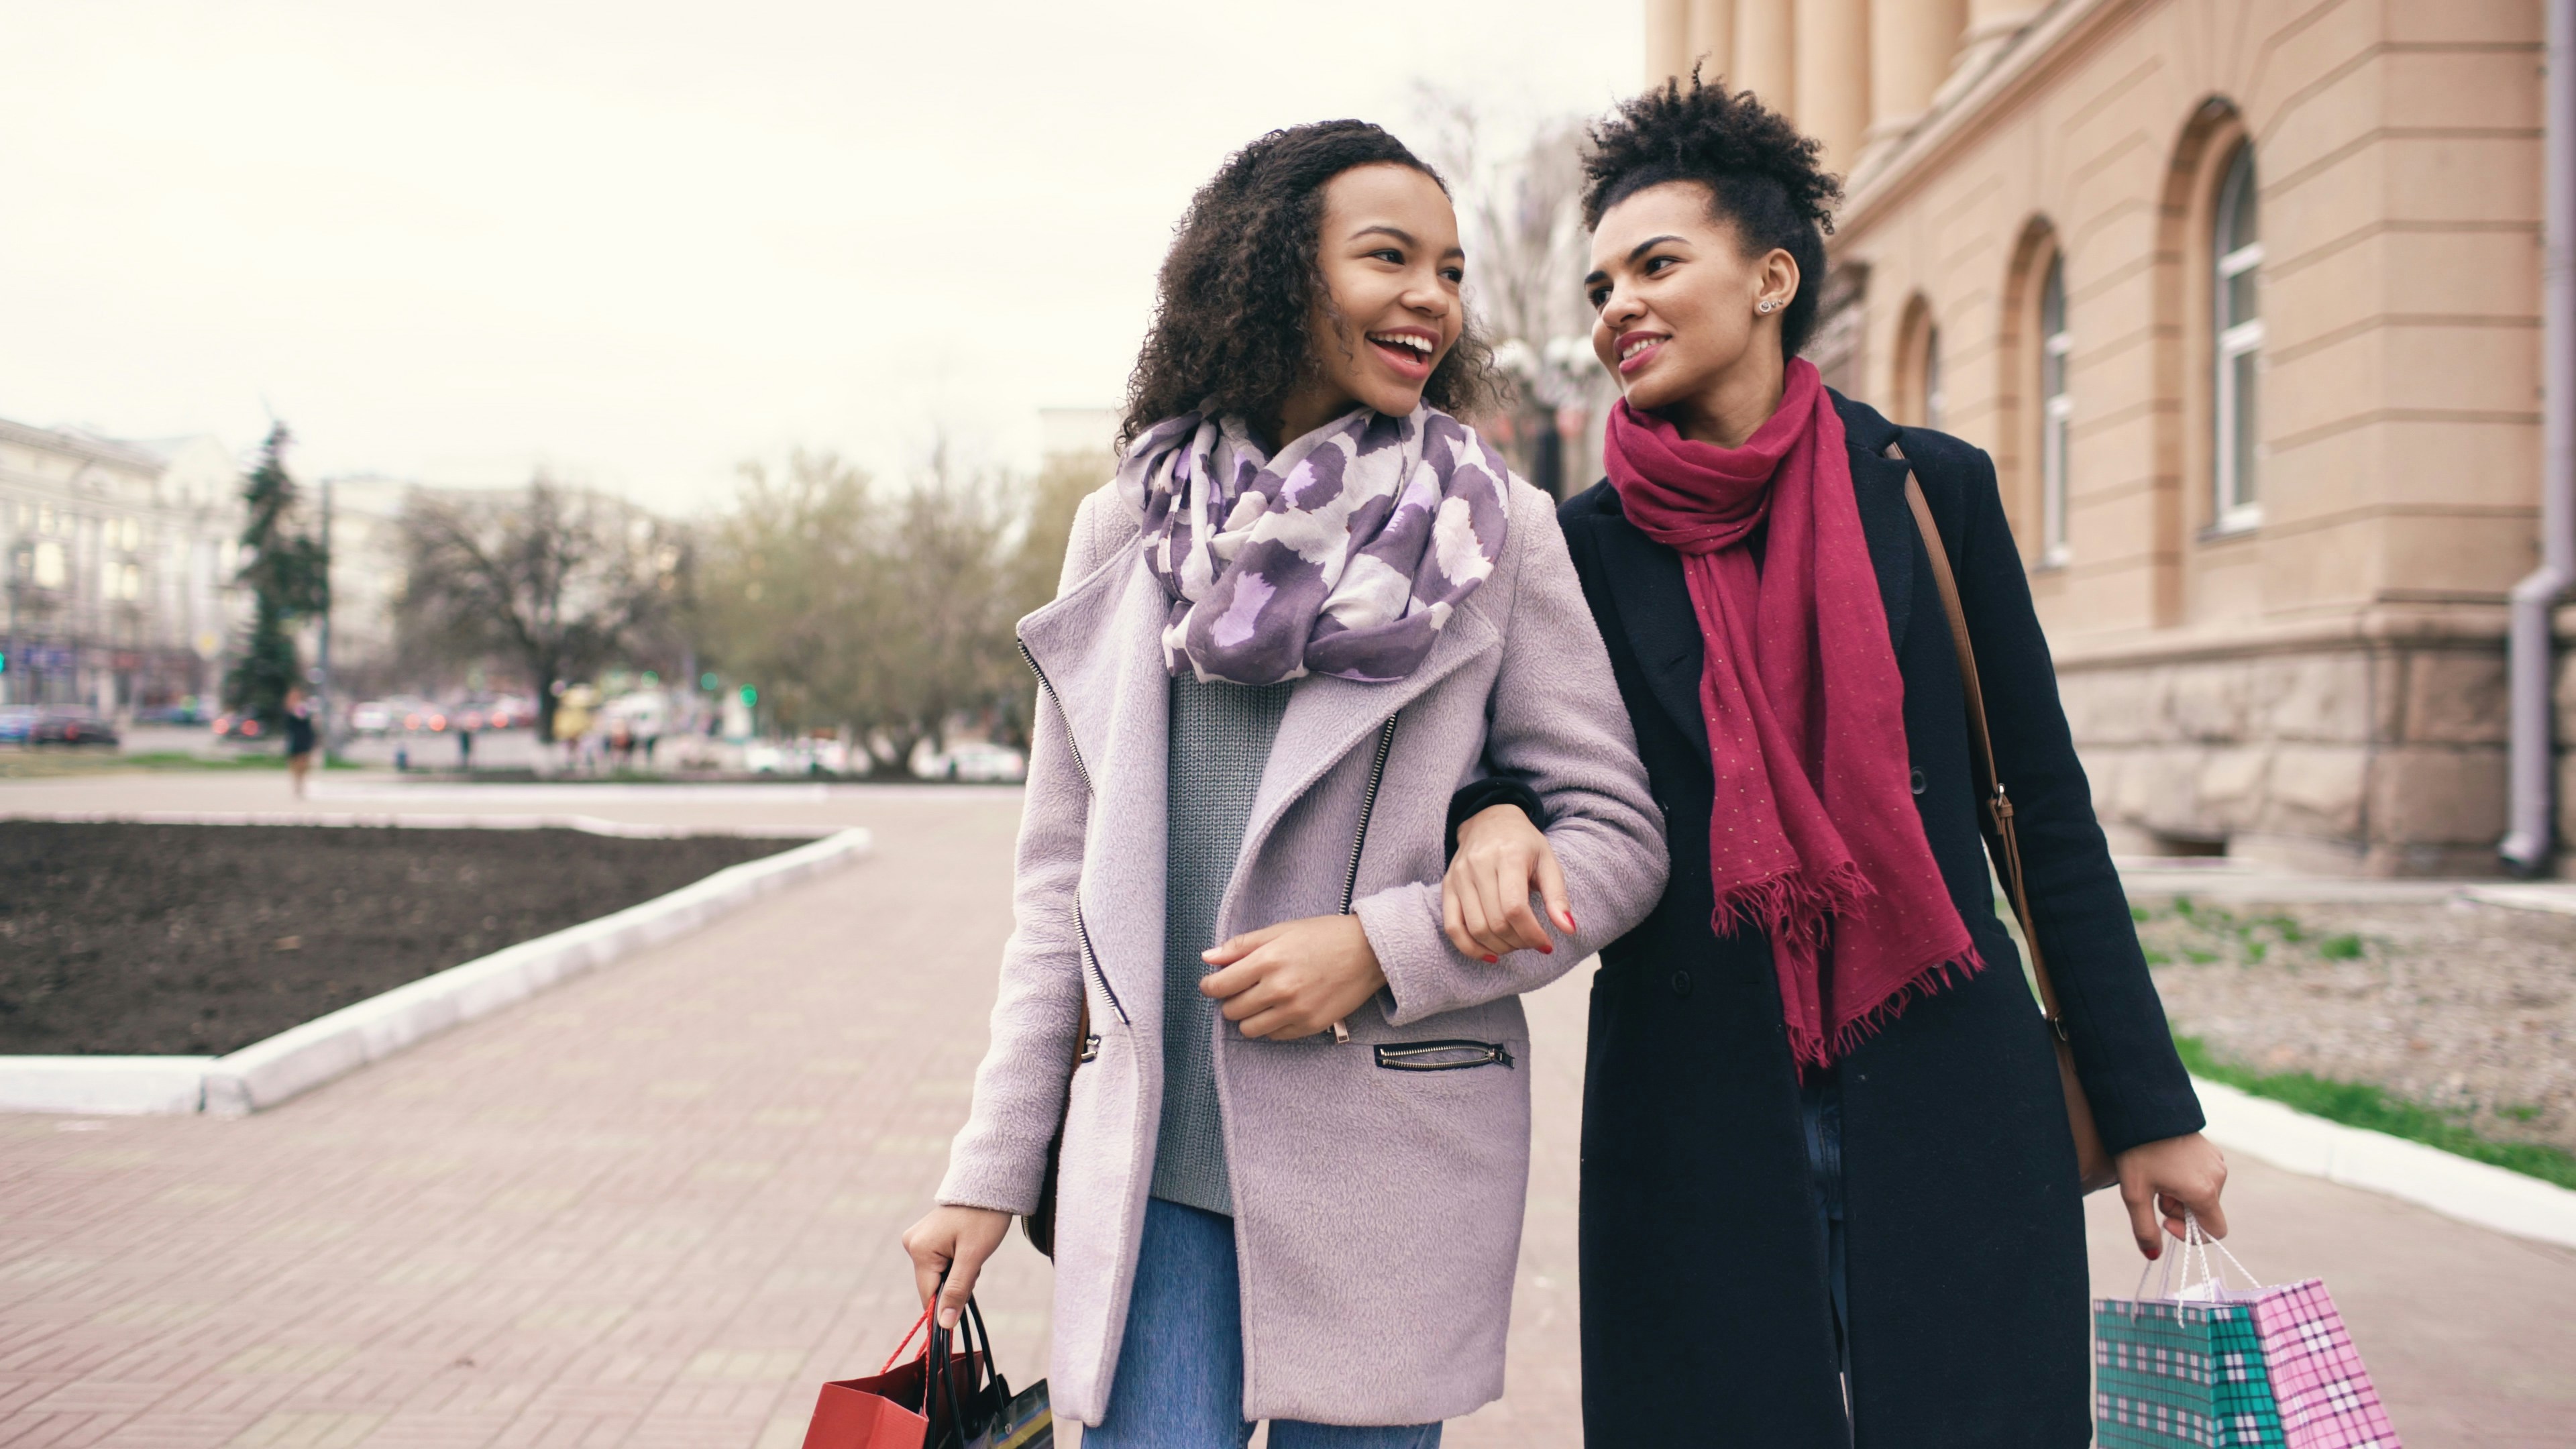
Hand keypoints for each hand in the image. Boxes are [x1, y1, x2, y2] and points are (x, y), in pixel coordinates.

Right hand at [900, 1204, 1012, 1327]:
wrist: (989, 1187)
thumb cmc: (984, 1219)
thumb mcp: (973, 1258)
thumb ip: (957, 1291)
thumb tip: (944, 1325)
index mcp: (919, 1250)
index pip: (928, 1295)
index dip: (948, 1303)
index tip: (967, 1296)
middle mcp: (912, 1244)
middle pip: (934, 1284)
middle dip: (957, 1282)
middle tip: (974, 1262)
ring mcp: (917, 1239)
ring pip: (938, 1274)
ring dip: (958, 1272)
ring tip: (971, 1249)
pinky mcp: (926, 1237)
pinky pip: (939, 1262)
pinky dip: (955, 1262)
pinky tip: (965, 1246)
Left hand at [1200, 915, 1386, 1039]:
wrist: (1369, 952)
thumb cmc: (1324, 936)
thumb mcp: (1281, 930)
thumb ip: (1241, 946)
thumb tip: (1207, 958)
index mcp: (1268, 960)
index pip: (1219, 986)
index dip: (1210, 986)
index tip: (1212, 984)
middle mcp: (1279, 989)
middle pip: (1231, 1010)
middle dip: (1231, 1000)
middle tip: (1243, 988)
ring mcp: (1295, 1011)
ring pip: (1249, 1029)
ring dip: (1248, 1017)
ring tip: (1261, 1000)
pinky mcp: (1310, 1026)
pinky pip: (1274, 1036)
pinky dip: (1271, 1025)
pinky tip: (1282, 1008)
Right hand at [1442, 803, 1572, 960]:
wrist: (1489, 821)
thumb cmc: (1524, 844)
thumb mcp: (1548, 862)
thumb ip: (1558, 896)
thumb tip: (1569, 929)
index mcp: (1508, 856)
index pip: (1515, 908)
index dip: (1532, 934)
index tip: (1546, 945)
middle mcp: (1479, 865)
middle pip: (1496, 922)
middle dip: (1518, 942)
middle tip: (1532, 943)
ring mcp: (1459, 877)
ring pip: (1475, 928)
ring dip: (1499, 947)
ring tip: (1515, 945)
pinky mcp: (1447, 887)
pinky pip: (1452, 927)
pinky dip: (1470, 948)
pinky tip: (1490, 954)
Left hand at [2114, 1131, 2228, 1257]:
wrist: (2142, 1109)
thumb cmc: (2136, 1151)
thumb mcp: (2134, 1194)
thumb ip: (2144, 1229)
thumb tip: (2153, 1257)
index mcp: (2204, 1191)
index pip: (2215, 1232)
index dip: (2190, 1235)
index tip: (2164, 1220)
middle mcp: (2218, 1177)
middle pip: (2204, 1213)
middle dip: (2179, 1211)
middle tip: (2156, 1193)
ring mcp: (2218, 1162)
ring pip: (2204, 1196)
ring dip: (2181, 1195)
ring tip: (2159, 1175)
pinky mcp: (2212, 1152)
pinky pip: (2204, 1178)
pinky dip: (2187, 1180)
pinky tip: (2166, 1165)